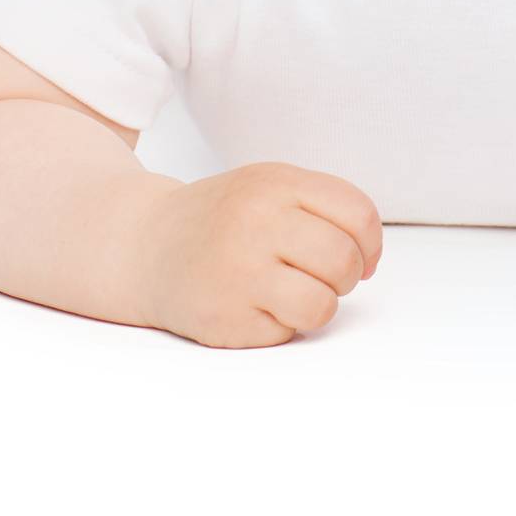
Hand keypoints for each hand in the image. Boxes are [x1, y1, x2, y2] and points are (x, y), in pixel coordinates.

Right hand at [134, 161, 382, 348]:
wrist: (145, 245)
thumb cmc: (224, 218)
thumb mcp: (269, 187)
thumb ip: (322, 206)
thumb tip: (370, 257)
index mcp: (276, 184)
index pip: (358, 214)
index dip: (370, 243)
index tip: (362, 255)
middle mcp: (257, 223)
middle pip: (344, 261)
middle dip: (347, 276)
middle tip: (325, 276)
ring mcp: (240, 272)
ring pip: (323, 303)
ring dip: (320, 304)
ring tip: (295, 293)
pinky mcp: (226, 319)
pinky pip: (287, 332)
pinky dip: (283, 325)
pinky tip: (258, 306)